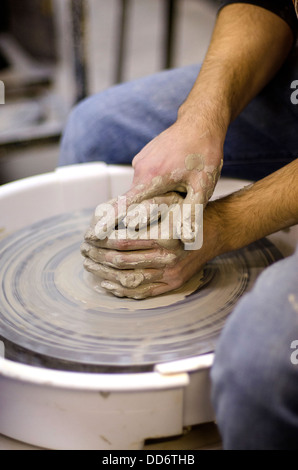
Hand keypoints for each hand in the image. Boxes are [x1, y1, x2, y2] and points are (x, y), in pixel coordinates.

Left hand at [81, 195, 220, 298]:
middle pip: (122, 261)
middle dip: (98, 256)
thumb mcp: (167, 202)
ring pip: (129, 278)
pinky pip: (143, 292)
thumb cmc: (187, 214)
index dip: (101, 239)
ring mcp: (170, 273)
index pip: (122, 240)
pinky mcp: (173, 284)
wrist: (215, 232)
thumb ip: (140, 208)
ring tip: (90, 265)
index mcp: (164, 236)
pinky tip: (107, 284)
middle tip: (84, 251)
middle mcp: (168, 257)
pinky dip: (122, 291)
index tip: (88, 236)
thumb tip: (107, 213)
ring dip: (104, 273)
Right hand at [93, 121, 222, 244]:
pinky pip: (145, 178)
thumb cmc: (204, 152)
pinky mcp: (144, 157)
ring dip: (154, 196)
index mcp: (151, 177)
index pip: (124, 205)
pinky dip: (155, 184)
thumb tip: (186, 239)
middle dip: (146, 211)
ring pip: (141, 189)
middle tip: (167, 211)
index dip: (108, 221)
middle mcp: (140, 169)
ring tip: (180, 190)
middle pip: (135, 200)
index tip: (94, 234)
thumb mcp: (203, 186)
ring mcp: (140, 161)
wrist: (201, 121)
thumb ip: (193, 213)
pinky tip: (175, 179)